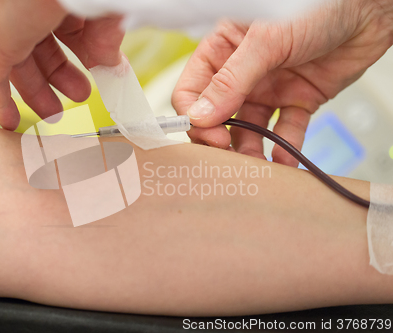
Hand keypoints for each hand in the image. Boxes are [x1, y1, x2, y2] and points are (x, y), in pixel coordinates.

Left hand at [0, 0, 124, 129]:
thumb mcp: (111, 22)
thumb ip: (108, 45)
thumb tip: (112, 68)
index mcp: (67, 2)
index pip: (73, 36)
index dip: (86, 61)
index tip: (101, 81)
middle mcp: (38, 10)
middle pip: (44, 50)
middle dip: (60, 79)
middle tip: (78, 99)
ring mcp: (17, 22)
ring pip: (21, 63)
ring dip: (37, 92)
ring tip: (56, 114)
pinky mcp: (2, 38)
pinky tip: (9, 122)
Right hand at [172, 0, 392, 165]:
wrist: (370, 8)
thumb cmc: (315, 6)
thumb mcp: (266, 40)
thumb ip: (231, 81)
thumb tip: (199, 117)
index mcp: (223, 50)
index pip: (192, 90)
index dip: (195, 116)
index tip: (210, 134)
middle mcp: (242, 73)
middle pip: (217, 116)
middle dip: (220, 140)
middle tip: (228, 158)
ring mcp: (269, 88)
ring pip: (249, 129)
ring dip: (250, 150)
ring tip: (256, 167)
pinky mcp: (298, 101)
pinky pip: (285, 131)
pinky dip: (285, 148)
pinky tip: (284, 161)